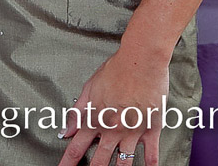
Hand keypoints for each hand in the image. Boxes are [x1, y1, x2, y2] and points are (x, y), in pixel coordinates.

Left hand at [57, 49, 168, 165]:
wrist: (140, 62)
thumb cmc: (116, 70)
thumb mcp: (90, 87)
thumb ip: (77, 111)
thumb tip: (66, 129)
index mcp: (96, 118)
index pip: (77, 146)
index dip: (68, 161)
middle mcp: (113, 129)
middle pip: (99, 160)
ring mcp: (132, 132)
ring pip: (124, 162)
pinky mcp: (150, 130)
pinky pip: (151, 154)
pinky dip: (150, 165)